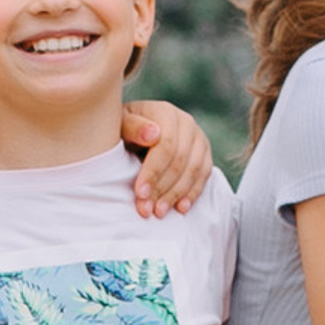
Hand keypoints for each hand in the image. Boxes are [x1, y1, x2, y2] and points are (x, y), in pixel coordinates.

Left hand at [120, 99, 214, 217]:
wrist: (136, 130)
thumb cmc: (123, 129)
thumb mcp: (120, 124)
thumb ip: (133, 127)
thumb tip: (153, 134)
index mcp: (165, 112)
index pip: (165, 145)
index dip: (153, 172)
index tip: (140, 193)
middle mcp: (186, 122)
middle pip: (180, 160)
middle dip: (162, 188)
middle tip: (147, 209)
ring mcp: (198, 138)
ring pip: (194, 170)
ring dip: (176, 194)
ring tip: (159, 212)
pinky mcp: (204, 153)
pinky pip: (204, 175)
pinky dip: (193, 193)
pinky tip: (181, 208)